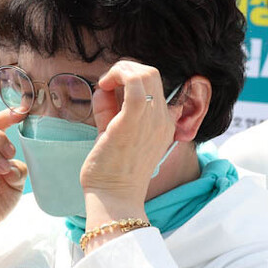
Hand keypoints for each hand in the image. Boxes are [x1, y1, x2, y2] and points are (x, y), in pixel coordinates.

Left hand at [81, 60, 177, 225]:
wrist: (114, 198)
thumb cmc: (111, 172)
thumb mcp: (113, 134)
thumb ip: (110, 110)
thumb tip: (103, 89)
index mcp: (163, 124)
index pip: (156, 86)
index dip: (132, 78)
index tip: (111, 89)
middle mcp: (162, 120)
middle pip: (152, 73)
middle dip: (125, 69)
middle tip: (107, 84)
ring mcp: (150, 120)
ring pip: (145, 73)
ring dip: (121, 69)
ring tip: (105, 84)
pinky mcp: (132, 122)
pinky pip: (134, 83)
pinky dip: (118, 74)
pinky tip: (104, 85)